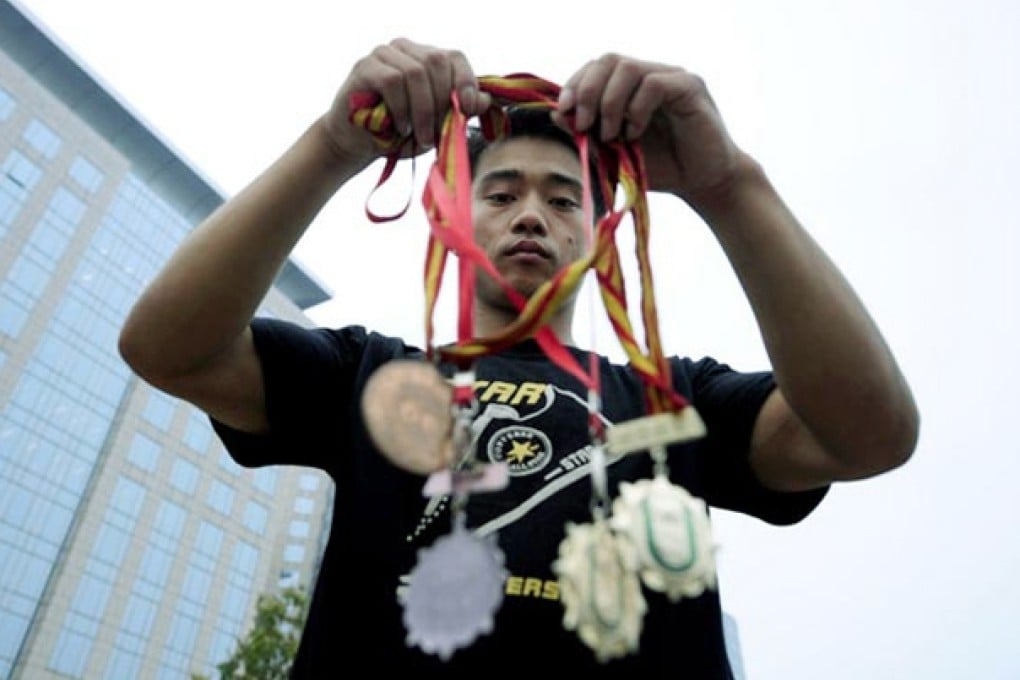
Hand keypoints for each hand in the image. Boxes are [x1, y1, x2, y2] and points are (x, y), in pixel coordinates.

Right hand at [321, 38, 491, 165]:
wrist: (357, 145)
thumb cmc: (399, 134)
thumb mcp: (436, 126)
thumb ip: (459, 112)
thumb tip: (485, 100)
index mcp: (426, 58)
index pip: (454, 57)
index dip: (466, 80)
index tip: (467, 109)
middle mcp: (406, 49)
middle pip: (437, 62)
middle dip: (442, 103)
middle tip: (437, 135)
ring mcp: (383, 54)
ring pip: (416, 72)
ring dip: (422, 111)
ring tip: (419, 136)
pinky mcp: (364, 67)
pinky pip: (392, 80)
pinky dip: (401, 108)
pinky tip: (400, 127)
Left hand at [552, 54, 749, 209]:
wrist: (702, 183)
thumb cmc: (660, 169)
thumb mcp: (614, 154)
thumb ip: (588, 134)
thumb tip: (556, 114)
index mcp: (631, 86)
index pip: (596, 67)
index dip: (576, 84)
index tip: (564, 113)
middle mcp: (650, 74)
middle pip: (608, 60)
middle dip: (587, 91)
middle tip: (584, 125)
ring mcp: (671, 77)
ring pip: (628, 67)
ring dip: (609, 102)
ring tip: (612, 134)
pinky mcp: (690, 87)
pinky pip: (654, 84)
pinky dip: (636, 109)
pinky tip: (635, 133)